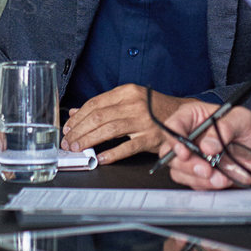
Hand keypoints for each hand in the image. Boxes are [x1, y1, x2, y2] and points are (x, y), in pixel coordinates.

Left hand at [60, 84, 181, 163]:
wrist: (183, 115)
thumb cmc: (154, 108)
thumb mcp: (129, 99)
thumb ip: (103, 105)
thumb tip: (76, 112)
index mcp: (127, 92)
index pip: (95, 103)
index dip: (78, 117)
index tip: (67, 127)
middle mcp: (134, 104)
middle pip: (98, 117)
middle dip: (79, 130)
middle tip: (68, 141)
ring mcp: (143, 121)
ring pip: (108, 130)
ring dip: (89, 141)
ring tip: (78, 148)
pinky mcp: (150, 138)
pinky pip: (127, 147)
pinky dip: (111, 153)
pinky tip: (100, 158)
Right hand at [161, 100, 250, 190]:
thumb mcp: (244, 120)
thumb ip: (225, 128)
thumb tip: (207, 146)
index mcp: (195, 117)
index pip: (173, 126)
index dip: (174, 140)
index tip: (185, 152)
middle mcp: (191, 138)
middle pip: (171, 153)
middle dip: (188, 164)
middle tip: (206, 168)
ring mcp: (196, 158)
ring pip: (180, 171)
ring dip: (199, 178)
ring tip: (221, 177)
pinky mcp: (204, 175)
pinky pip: (195, 184)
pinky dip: (208, 185)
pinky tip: (224, 180)